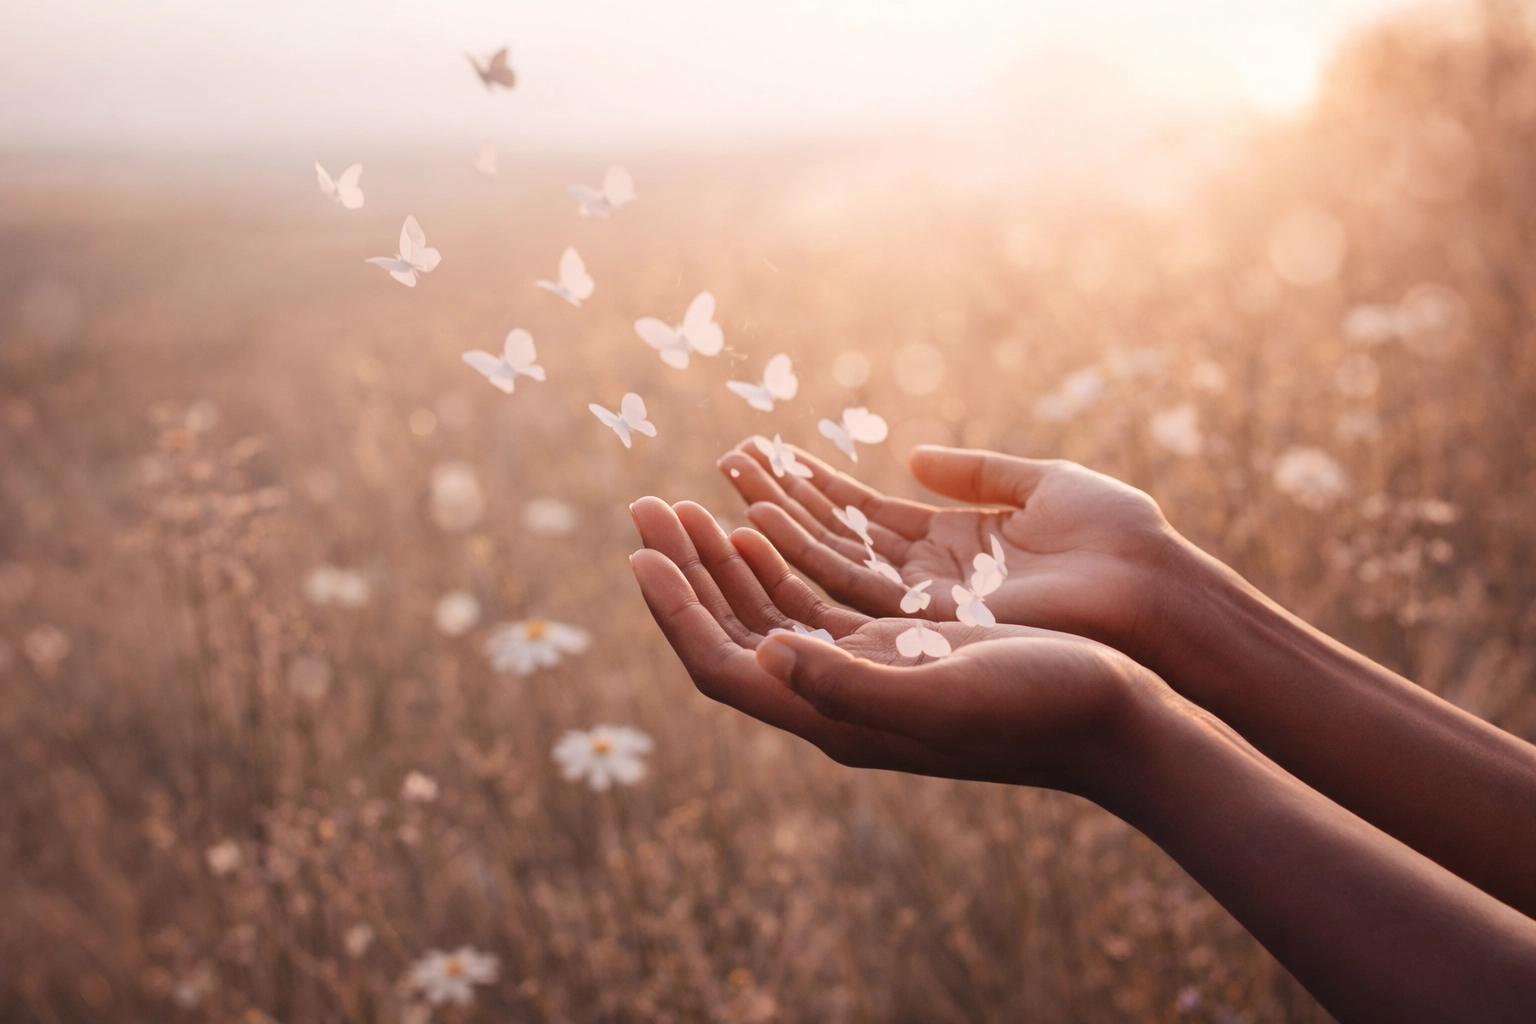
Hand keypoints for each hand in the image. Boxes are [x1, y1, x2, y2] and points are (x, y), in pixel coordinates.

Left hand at [627, 496, 1165, 796]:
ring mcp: (864, 672)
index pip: (724, 666)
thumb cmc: (1040, 710)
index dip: (676, 611)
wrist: (1113, 717)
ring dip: (722, 560)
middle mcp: (837, 698)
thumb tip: (765, 656)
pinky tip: (758, 526)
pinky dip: (777, 561)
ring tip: (683, 506)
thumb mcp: (945, 695)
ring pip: (765, 612)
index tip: (640, 551)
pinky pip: (811, 600)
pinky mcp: (893, 647)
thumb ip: (852, 684)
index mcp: (836, 718)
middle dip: (684, 570)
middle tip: (644, 505)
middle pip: (732, 633)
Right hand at [718, 440, 1182, 656]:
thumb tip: (912, 455)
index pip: (858, 516)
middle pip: (827, 542)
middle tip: (717, 467)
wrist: (1160, 597)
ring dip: (770, 527)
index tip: (760, 455)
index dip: (808, 487)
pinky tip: (755, 524)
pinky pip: (850, 589)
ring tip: (718, 488)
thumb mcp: (1040, 485)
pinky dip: (802, 554)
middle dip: (772, 503)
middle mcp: (924, 586)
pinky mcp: (929, 629)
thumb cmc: (1118, 540)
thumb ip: (974, 473)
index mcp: (948, 550)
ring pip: (825, 565)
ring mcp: (923, 611)